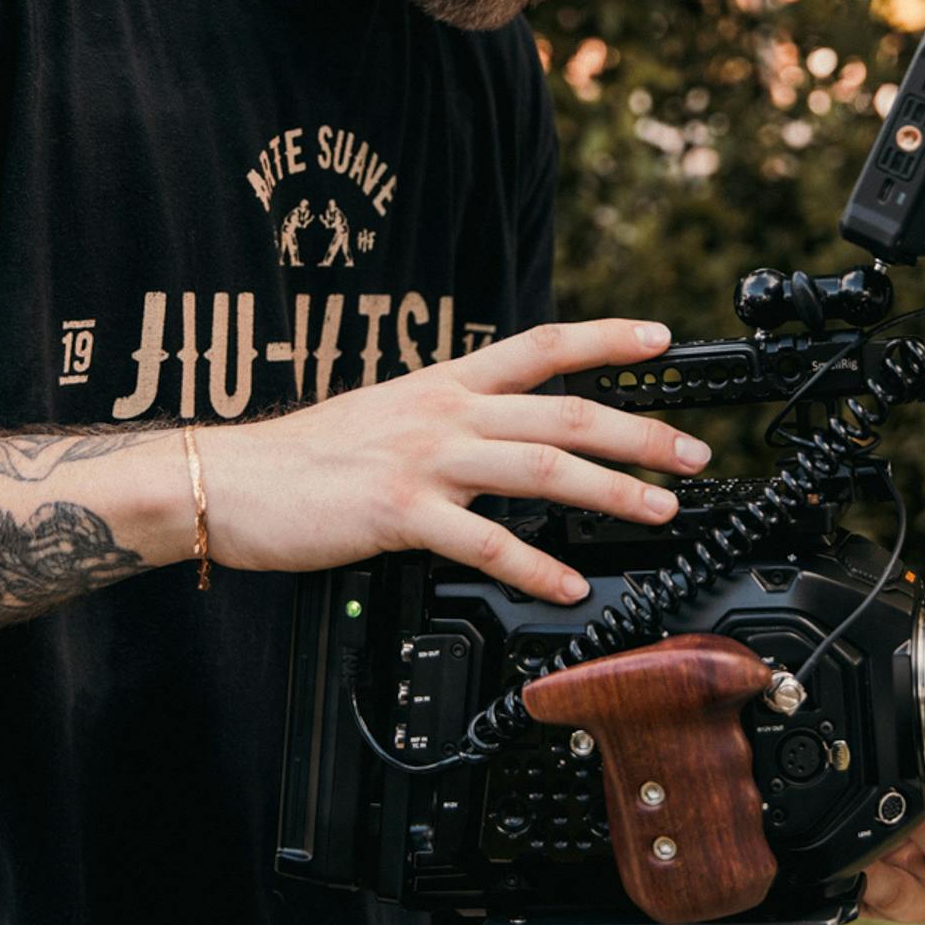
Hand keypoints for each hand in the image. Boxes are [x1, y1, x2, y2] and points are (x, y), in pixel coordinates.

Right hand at [205, 318, 709, 602]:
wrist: (230, 480)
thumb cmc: (301, 459)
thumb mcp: (384, 417)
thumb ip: (444, 424)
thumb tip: (497, 440)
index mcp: (441, 384)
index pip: (540, 346)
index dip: (606, 338)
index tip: (661, 339)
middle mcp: (442, 412)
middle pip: (563, 412)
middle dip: (640, 431)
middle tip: (694, 452)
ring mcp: (423, 459)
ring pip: (540, 469)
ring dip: (611, 490)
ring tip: (660, 509)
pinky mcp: (399, 511)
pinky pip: (484, 541)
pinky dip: (535, 566)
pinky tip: (568, 585)